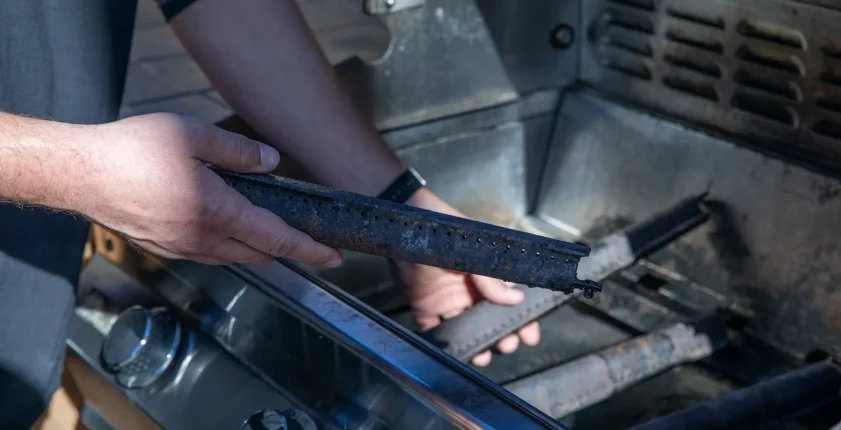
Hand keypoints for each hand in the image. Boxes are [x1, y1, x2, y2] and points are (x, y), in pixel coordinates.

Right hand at [72, 113, 341, 266]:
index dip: (310, 250)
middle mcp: (202, 237)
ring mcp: (181, 247)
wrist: (79, 172)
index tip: (334, 258)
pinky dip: (230, 247)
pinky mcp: (164, 248)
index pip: (277, 238)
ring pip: (234, 257)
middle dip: (289, 251)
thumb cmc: (133, 150)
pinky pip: (209, 254)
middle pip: (260, 254)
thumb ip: (239, 152)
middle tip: (311, 245)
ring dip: (258, 249)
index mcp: (217, 211)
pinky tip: (228, 228)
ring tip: (272, 233)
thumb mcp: (193, 136)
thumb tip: (272, 162)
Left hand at [393, 189, 540, 365]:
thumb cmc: (442, 229)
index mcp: (485, 275)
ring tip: (485, 353)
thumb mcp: (473, 251)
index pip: (510, 300)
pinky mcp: (425, 306)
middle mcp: (469, 290)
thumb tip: (515, 298)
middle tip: (508, 344)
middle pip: (490, 320)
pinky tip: (456, 351)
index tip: (530, 333)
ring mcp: (448, 300)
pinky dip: (445, 343)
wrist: (405, 224)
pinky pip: (436, 330)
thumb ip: (491, 277)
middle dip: (503, 335)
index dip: (522, 318)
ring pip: (466, 329)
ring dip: (477, 343)